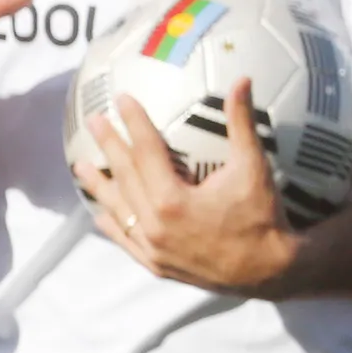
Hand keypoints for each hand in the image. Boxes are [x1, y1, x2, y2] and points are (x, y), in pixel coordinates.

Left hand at [76, 79, 298, 295]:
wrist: (270, 271)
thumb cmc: (263, 216)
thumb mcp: (253, 168)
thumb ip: (242, 123)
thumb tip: (242, 81)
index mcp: (173, 200)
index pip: (146, 152)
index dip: (134, 123)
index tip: (121, 100)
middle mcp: (155, 225)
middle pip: (126, 177)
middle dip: (109, 146)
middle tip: (94, 121)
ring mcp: (153, 248)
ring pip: (119, 211)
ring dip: (100, 186)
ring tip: (82, 166)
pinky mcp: (157, 266)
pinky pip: (127, 242)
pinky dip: (113, 225)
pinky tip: (101, 214)